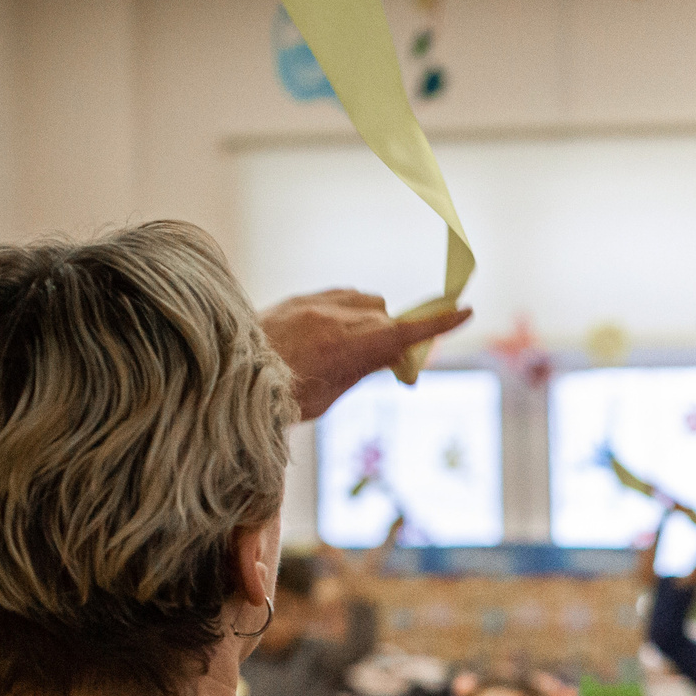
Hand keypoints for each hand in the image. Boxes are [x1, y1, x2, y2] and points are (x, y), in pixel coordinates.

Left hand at [261, 290, 475, 420]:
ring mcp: (316, 304)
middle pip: (387, 320)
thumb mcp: (330, 395)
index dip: (439, 323)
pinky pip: (339, 296)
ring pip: (365, 302)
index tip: (466, 310)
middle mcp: (336, 318)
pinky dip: (349, 310)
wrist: (229, 376)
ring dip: (373, 319)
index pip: (406, 332)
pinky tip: (337, 328)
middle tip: (394, 365)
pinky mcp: (299, 299)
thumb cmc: (279, 399)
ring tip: (357, 346)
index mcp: (348, 347)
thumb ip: (364, 369)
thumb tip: (394, 357)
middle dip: (397, 338)